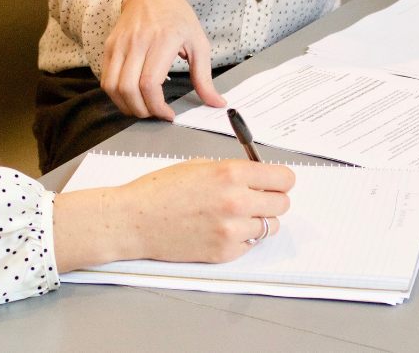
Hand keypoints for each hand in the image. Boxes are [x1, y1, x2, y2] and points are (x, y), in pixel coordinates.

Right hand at [52, 159, 294, 271]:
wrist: (134, 220)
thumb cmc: (160, 190)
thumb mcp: (200, 166)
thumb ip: (234, 171)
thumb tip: (260, 177)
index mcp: (232, 173)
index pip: (284, 179)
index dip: (280, 180)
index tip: (275, 182)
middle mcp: (237, 201)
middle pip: (282, 204)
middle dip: (271, 200)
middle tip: (256, 199)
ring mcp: (232, 230)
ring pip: (270, 227)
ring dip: (258, 220)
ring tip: (235, 216)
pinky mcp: (225, 252)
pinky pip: (251, 244)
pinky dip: (242, 238)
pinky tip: (221, 230)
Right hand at [102, 0, 226, 120]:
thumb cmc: (178, 18)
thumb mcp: (199, 43)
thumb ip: (205, 77)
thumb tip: (217, 102)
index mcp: (163, 40)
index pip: (149, 83)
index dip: (156, 106)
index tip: (168, 114)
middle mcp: (137, 41)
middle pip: (129, 89)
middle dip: (142, 111)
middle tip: (155, 114)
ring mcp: (120, 43)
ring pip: (113, 87)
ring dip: (126, 106)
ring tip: (142, 108)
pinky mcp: (109, 46)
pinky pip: (106, 78)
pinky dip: (116, 95)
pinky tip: (131, 97)